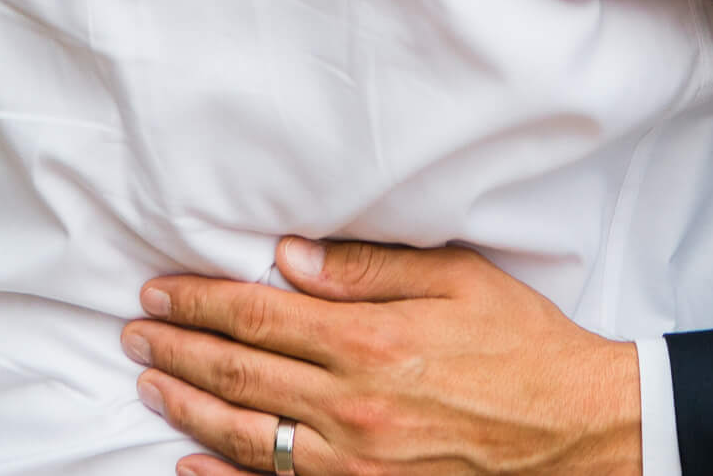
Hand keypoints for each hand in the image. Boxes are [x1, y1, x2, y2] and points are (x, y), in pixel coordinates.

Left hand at [126, 238, 641, 475]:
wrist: (578, 428)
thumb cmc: (522, 343)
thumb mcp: (457, 279)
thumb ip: (366, 268)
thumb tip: (287, 257)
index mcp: (370, 340)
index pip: (258, 314)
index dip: (199, 300)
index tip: (159, 290)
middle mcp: (353, 405)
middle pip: (239, 372)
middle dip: (178, 347)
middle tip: (134, 331)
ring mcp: (356, 463)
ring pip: (247, 435)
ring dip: (188, 405)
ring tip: (150, 382)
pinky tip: (187, 463)